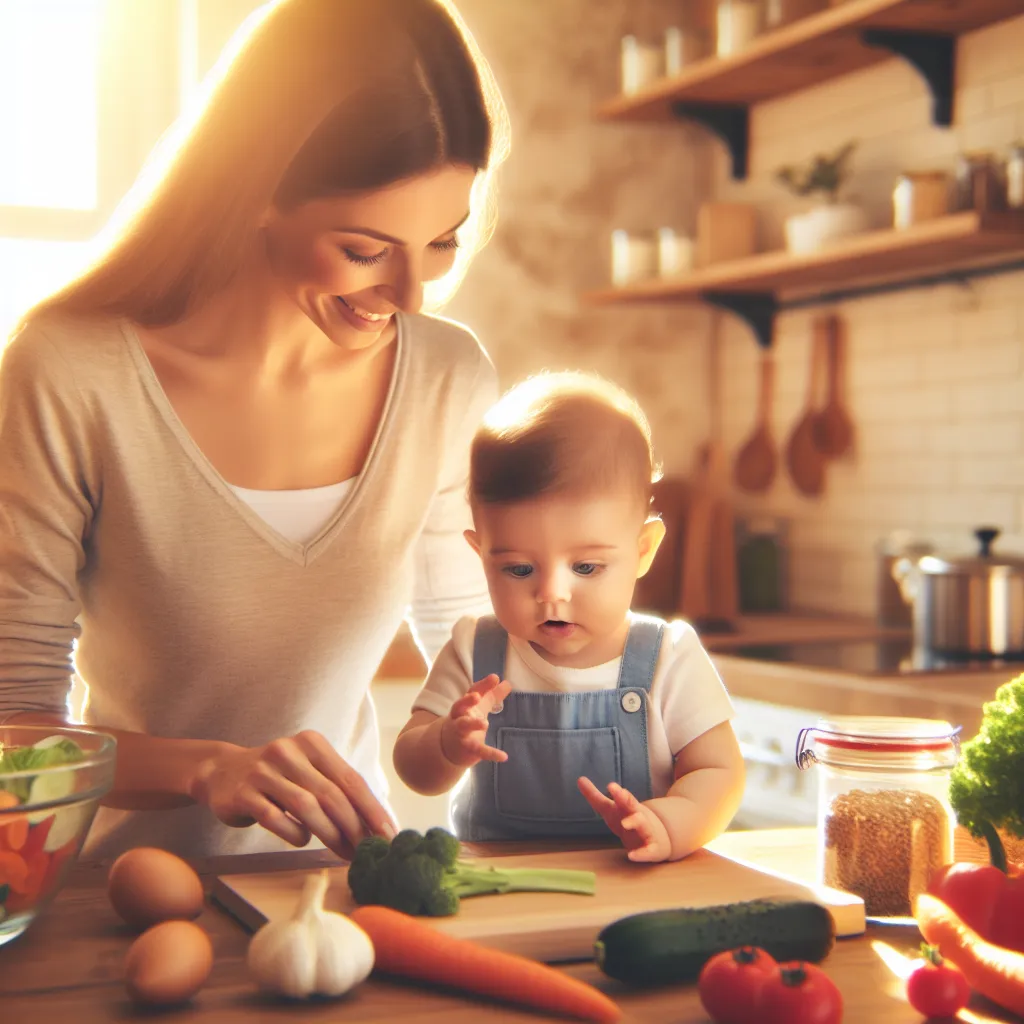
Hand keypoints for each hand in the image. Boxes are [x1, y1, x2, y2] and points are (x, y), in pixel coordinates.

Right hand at [189, 730, 395, 858]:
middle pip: (331, 794)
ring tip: (342, 851)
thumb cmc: (278, 777)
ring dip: (329, 833)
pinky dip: (293, 832)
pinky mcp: (243, 793)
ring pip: (306, 806)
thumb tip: (374, 824)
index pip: (350, 778)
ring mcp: (263, 771)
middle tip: (366, 850)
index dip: (372, 809)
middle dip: (354, 826)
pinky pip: (274, 817)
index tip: (388, 834)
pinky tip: (302, 839)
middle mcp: (289, 752)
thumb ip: (336, 789)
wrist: (222, 772)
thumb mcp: (307, 771)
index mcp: (312, 743)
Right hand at [440, 674, 512, 767]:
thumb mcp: (480, 707)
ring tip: (485, 723)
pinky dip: (490, 753)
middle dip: (466, 700)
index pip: (472, 691)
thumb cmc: (466, 721)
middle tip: (476, 696)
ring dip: (472, 724)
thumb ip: (493, 695)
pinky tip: (503, 756)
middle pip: (459, 706)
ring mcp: (461, 733)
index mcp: (464, 705)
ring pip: (463, 726)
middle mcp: (459, 716)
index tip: (494, 678)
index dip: (483, 685)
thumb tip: (508, 682)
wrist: (449, 747)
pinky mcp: (467, 749)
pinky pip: (477, 750)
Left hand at [578, 777, 672, 862]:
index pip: (624, 797)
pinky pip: (648, 852)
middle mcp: (639, 818)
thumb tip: (579, 779)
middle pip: (634, 807)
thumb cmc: (628, 820)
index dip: (618, 792)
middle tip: (620, 793)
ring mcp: (646, 833)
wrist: (658, 838)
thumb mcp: (610, 809)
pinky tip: (631, 856)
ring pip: (643, 826)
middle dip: (627, 800)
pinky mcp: (651, 850)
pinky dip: (641, 854)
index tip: (610, 785)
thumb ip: (595, 796)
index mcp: (629, 808)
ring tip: (624, 823)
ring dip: (635, 823)